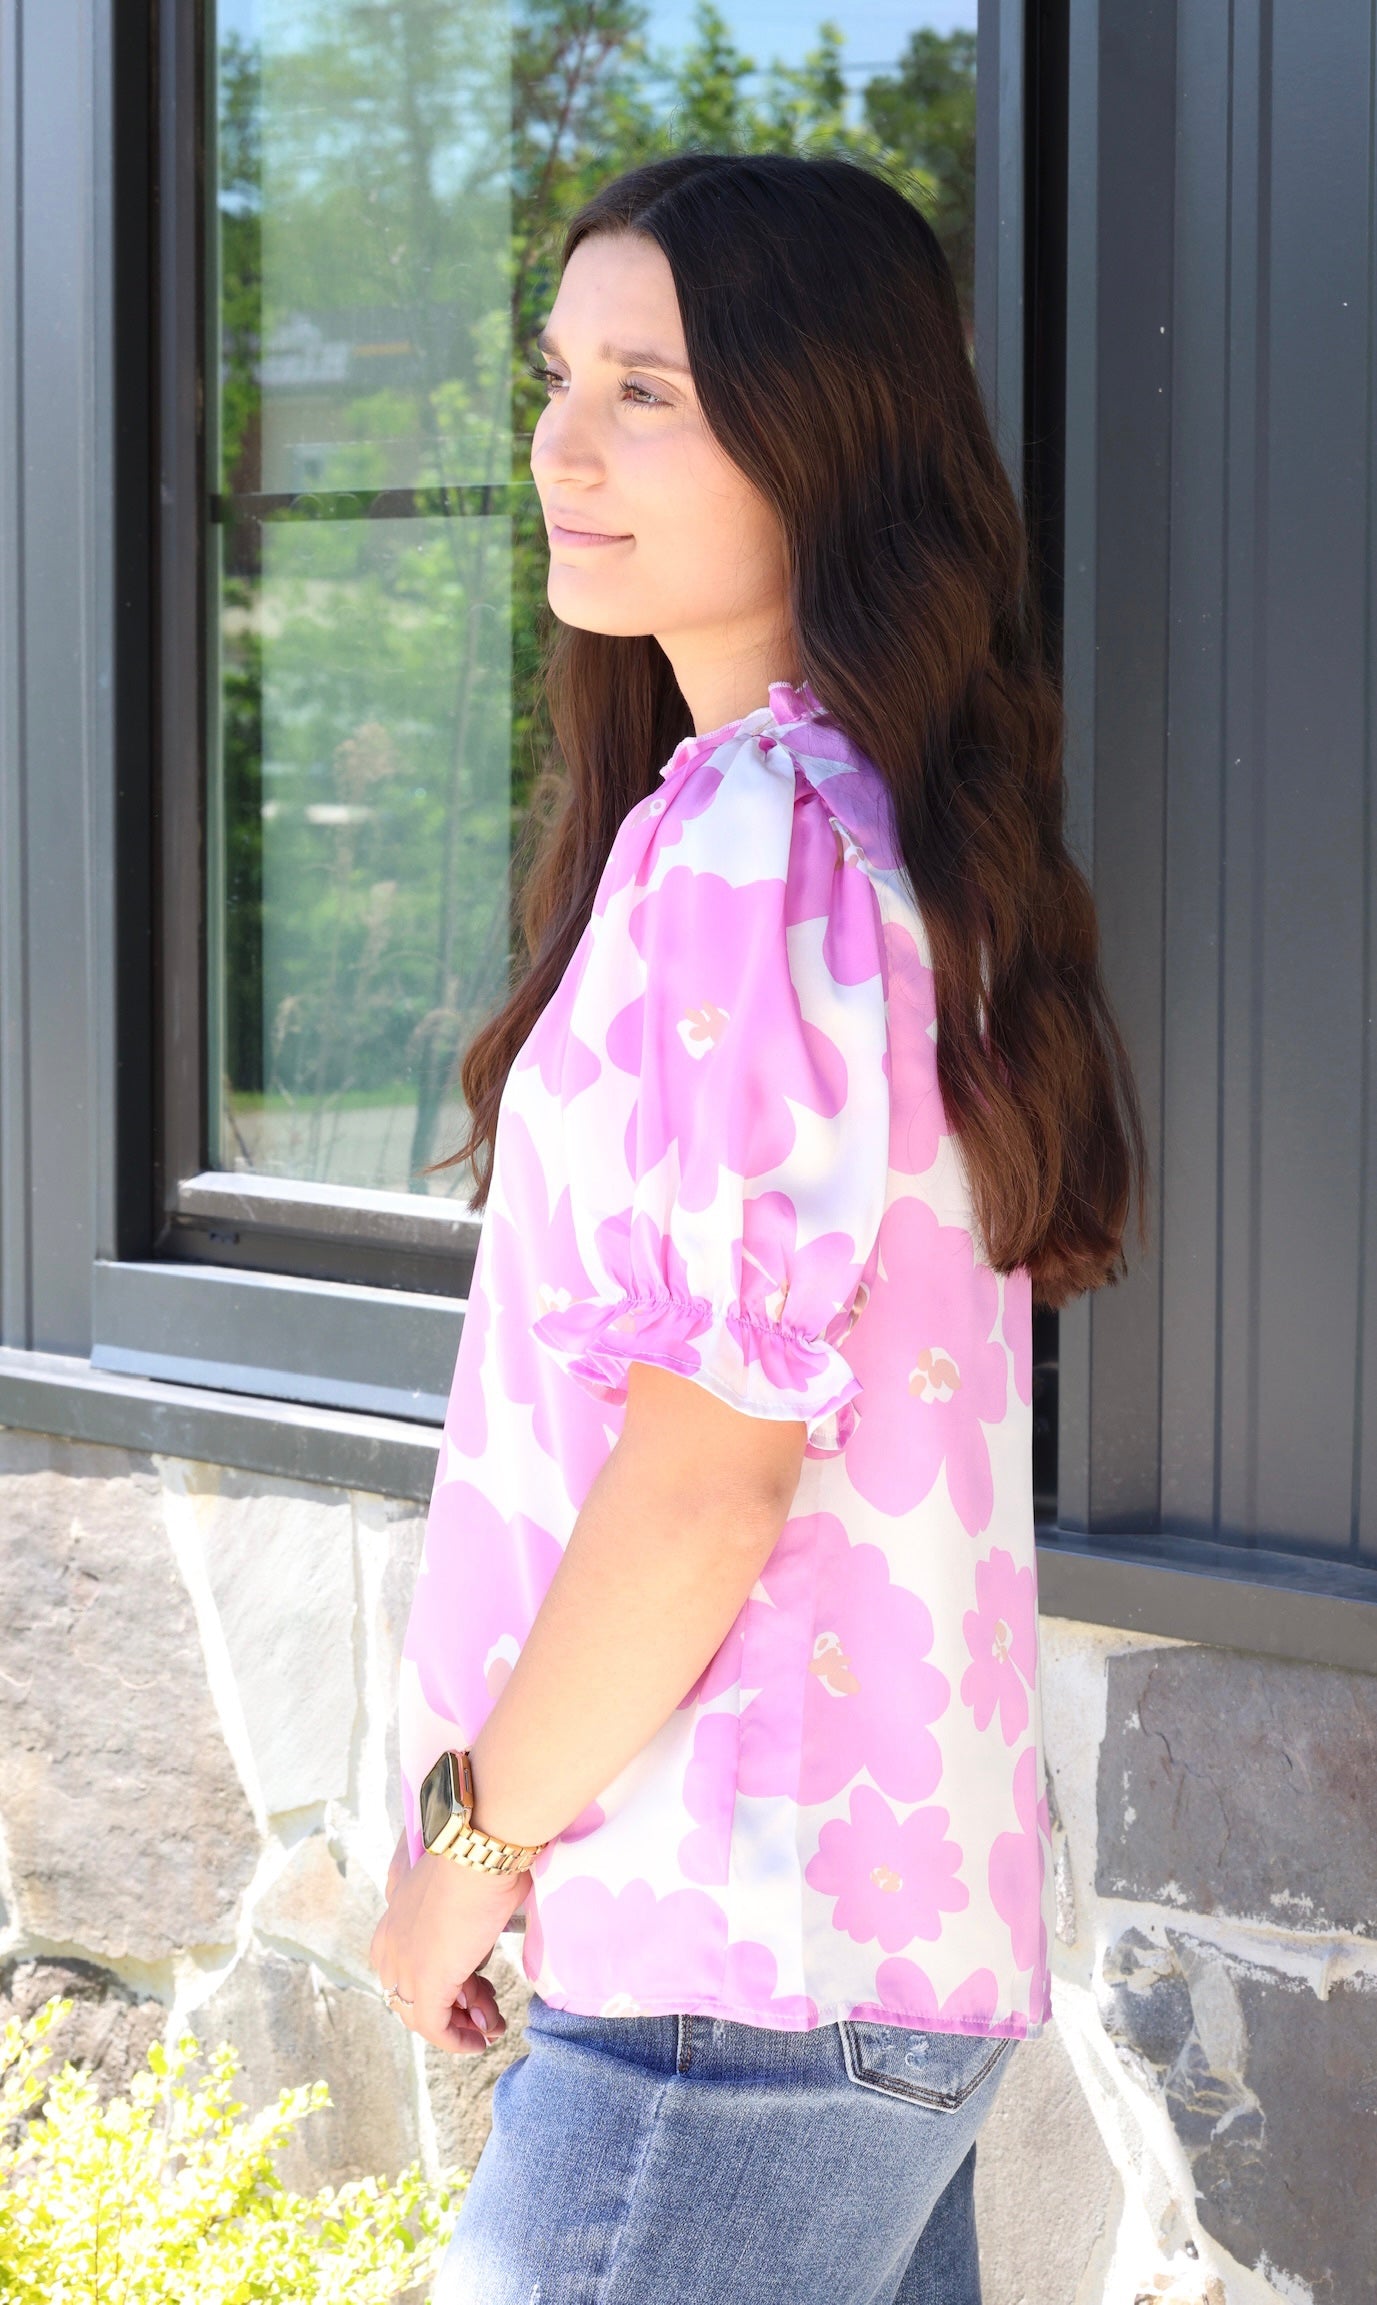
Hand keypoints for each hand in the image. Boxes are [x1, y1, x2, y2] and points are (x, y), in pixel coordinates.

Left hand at [370, 1836, 527, 2054]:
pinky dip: (457, 2041)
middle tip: (488, 2012)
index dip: (447, 1985)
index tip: (479, 1989)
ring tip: (493, 2027)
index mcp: (392, 1925)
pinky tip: (479, 2042)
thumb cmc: (478, 1864)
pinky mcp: (425, 1985)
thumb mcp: (461, 1900)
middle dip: (456, 2011)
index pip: (412, 1972)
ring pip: (425, 2016)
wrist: (478, 1853)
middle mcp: (388, 1949)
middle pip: (416, 1998)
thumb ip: (459, 1927)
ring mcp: (403, 1968)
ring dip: (462, 2027)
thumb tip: (477, 1944)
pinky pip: (435, 2028)